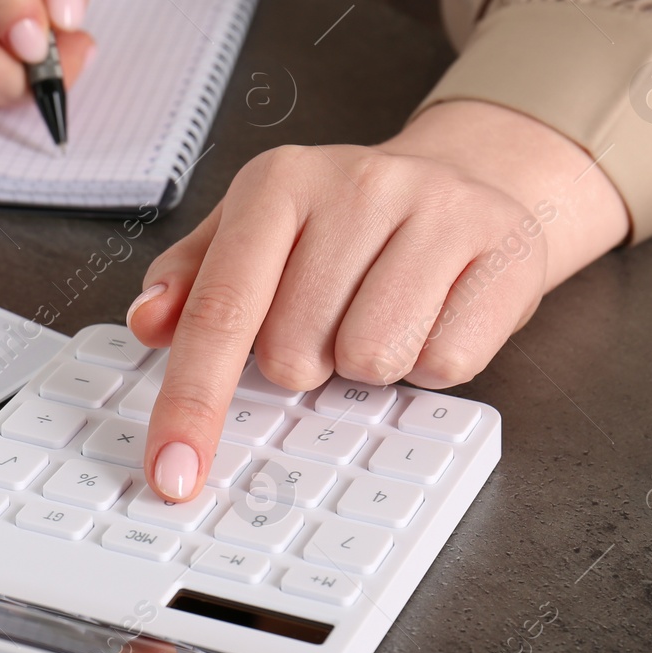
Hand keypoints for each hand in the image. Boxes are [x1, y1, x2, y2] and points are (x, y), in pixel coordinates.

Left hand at [127, 101, 629, 500]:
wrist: (467, 178)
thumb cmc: (344, 223)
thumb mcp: (256, 233)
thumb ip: (192, 281)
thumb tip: (149, 323)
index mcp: (277, 183)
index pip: (220, 312)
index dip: (191, 403)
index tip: (172, 474)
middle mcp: (355, 185)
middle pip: (294, 353)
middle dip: (306, 360)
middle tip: (332, 315)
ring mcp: (436, 210)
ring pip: (370, 361)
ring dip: (369, 363)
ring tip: (383, 308)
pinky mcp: (502, 248)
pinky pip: (443, 364)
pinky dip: (431, 360)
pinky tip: (434, 311)